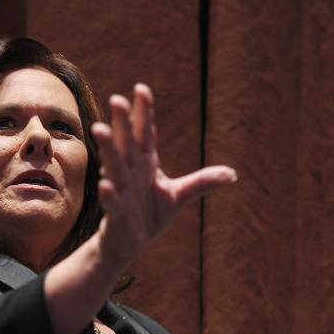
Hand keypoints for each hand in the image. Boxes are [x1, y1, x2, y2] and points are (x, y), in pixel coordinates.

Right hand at [90, 84, 236, 268]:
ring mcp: (121, 191)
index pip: (145, 134)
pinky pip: (111, 202)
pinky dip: (108, 194)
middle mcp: (129, 173)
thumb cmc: (149, 215)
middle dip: (122, 123)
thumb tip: (233, 174)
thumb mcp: (178, 196)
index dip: (144, 113)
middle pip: (127, 144)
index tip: (141, 89)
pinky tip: (105, 184)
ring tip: (100, 129)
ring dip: (108, 149)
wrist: (129, 244)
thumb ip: (202, 182)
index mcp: (144, 163)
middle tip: (117, 100)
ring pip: (113, 166)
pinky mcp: (115, 214)